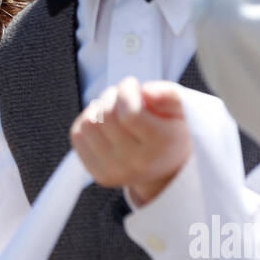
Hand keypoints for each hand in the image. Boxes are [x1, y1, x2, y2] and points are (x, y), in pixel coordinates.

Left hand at [69, 78, 190, 205]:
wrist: (166, 168)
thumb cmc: (171, 129)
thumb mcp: (181, 109)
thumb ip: (168, 95)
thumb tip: (146, 91)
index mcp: (161, 144)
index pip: (130, 114)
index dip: (126, 91)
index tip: (134, 85)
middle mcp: (137, 163)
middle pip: (107, 116)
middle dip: (113, 96)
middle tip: (123, 97)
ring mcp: (115, 172)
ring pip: (88, 124)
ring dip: (98, 108)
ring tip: (114, 110)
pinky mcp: (98, 174)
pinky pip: (77, 135)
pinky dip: (87, 121)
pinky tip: (104, 124)